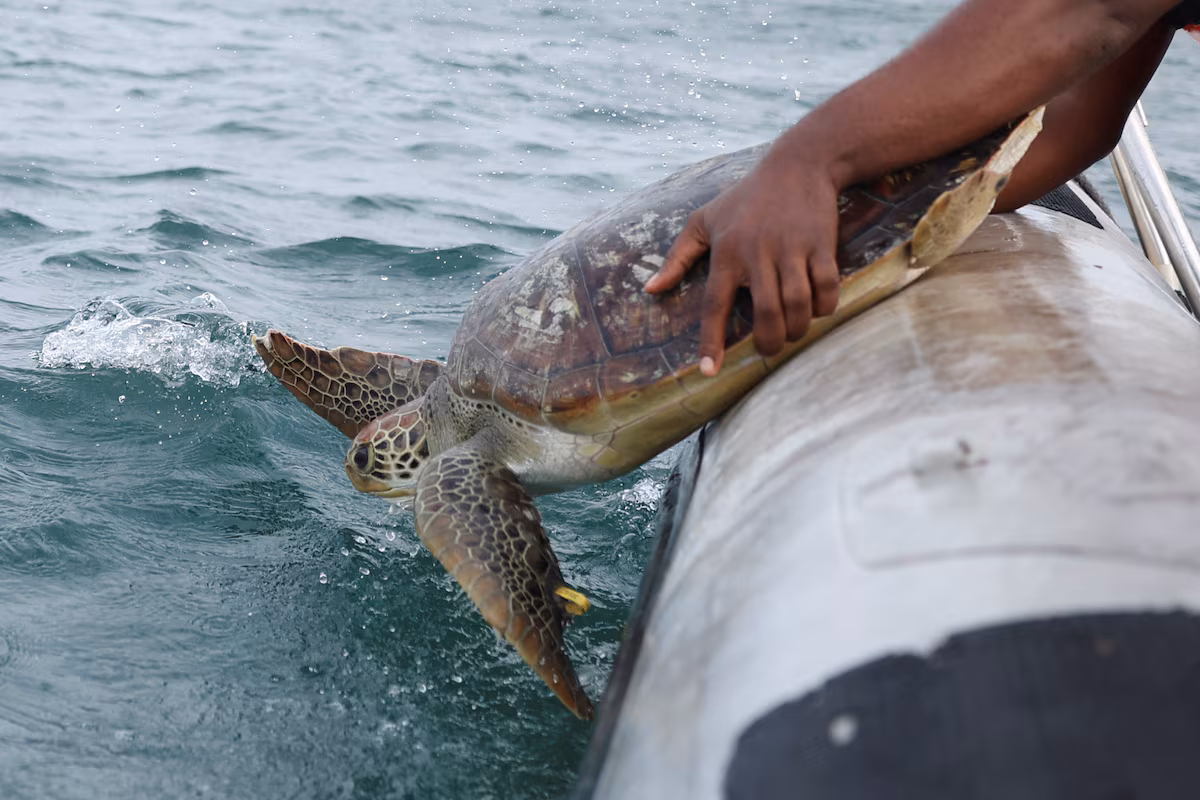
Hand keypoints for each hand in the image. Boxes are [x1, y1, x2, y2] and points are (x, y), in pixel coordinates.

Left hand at [644, 148, 841, 375]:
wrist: (799, 162)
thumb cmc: (746, 196)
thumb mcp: (703, 220)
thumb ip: (677, 257)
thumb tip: (651, 290)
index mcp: (726, 253)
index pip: (714, 305)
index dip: (711, 341)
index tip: (709, 371)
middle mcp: (757, 253)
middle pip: (765, 313)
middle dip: (770, 342)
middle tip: (770, 350)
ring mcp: (791, 249)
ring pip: (798, 305)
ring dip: (798, 329)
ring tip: (793, 333)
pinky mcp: (821, 244)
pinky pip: (827, 288)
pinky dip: (825, 307)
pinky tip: (818, 310)